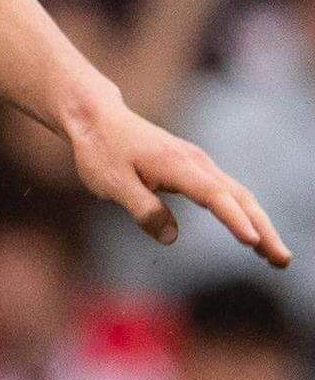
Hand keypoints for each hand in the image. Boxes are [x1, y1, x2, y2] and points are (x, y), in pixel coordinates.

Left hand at [64, 96, 289, 266]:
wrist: (97, 118)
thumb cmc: (100, 150)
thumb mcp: (111, 182)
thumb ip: (142, 208)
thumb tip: (170, 237)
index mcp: (176, 164)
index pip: (214, 196)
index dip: (234, 220)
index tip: (252, 242)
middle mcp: (196, 162)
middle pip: (240, 198)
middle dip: (263, 230)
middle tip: (282, 261)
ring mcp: (199, 164)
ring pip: (239, 196)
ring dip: (260, 225)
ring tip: (275, 258)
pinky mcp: (195, 169)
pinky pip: (228, 194)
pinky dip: (245, 215)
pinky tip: (252, 235)